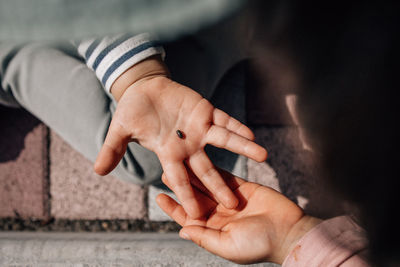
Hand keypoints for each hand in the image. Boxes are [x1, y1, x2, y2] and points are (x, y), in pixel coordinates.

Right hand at [94, 57, 267, 217]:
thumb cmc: (133, 111)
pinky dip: (236, 125)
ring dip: (243, 149)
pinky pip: (224, 120)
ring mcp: (199, 128)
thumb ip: (113, 149)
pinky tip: (251, 133)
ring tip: (263, 156)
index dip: (186, 196)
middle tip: (235, 204)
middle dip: (220, 185)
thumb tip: (98, 171)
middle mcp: (188, 145)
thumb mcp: (120, 130)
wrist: (145, 89)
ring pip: (224, 142)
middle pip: (206, 169)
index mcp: (168, 153)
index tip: (196, 215)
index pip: (178, 178)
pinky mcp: (206, 111)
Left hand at [157, 169, 321, 264]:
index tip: (159, 197)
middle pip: (195, 197)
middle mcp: (218, 214)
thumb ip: (204, 237)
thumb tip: (182, 231)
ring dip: (194, 173)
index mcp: (212, 229)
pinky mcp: (243, 187)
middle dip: (181, 185)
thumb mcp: (227, 245)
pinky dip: (215, 168)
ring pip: (208, 183)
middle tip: (164, 172)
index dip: (173, 207)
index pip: (188, 217)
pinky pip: (225, 175)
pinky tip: (202, 157)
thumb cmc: (258, 244)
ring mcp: (230, 199)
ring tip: (179, 161)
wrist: (289, 232)